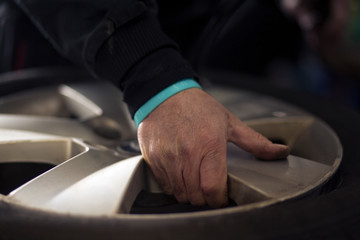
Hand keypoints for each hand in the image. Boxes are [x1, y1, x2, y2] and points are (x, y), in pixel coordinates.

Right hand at [137, 88, 288, 207]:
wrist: (164, 95)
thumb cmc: (197, 107)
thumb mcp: (229, 121)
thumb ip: (255, 142)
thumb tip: (281, 152)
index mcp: (209, 145)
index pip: (213, 188)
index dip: (219, 200)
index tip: (222, 198)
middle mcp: (187, 154)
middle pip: (196, 195)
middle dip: (206, 199)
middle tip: (210, 190)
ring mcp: (167, 157)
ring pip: (180, 193)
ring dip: (190, 194)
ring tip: (196, 181)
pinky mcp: (153, 159)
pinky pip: (165, 185)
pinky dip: (175, 186)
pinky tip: (181, 175)